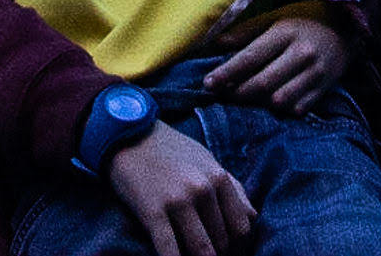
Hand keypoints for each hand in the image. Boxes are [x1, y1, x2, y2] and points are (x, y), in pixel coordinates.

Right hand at [104, 119, 255, 255]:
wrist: (129, 135)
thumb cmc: (170, 150)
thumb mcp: (206, 160)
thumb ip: (231, 187)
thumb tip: (252, 216)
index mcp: (218, 178)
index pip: (241, 226)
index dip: (235, 243)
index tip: (224, 247)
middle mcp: (202, 189)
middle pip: (222, 241)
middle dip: (216, 253)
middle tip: (204, 252)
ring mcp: (178, 201)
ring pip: (202, 250)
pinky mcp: (153, 212)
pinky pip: (169, 250)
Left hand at [200, 12, 346, 113]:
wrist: (346, 29)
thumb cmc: (303, 21)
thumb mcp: (275, 18)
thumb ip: (246, 32)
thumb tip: (215, 45)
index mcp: (285, 32)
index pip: (250, 57)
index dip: (226, 73)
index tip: (207, 84)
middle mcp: (301, 53)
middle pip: (262, 83)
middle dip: (237, 93)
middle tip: (222, 94)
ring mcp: (315, 73)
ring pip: (279, 101)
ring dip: (259, 103)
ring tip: (246, 98)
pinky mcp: (324, 89)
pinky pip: (297, 109)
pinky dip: (281, 110)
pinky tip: (271, 102)